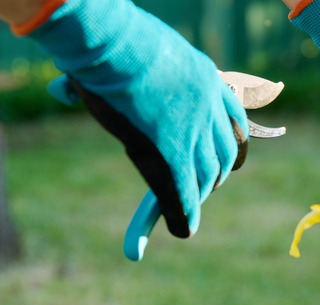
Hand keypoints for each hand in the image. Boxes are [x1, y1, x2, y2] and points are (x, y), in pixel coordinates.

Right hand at [26, 0, 248, 236]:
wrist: (114, 42)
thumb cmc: (111, 41)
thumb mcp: (134, 55)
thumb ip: (127, 77)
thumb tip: (68, 90)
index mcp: (207, 78)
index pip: (233, 119)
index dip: (229, 143)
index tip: (226, 158)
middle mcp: (210, 106)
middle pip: (225, 151)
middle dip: (217, 172)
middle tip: (204, 186)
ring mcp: (194, 132)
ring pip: (208, 175)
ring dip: (200, 194)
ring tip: (190, 207)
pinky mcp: (173, 155)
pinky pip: (184, 192)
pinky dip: (184, 215)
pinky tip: (183, 229)